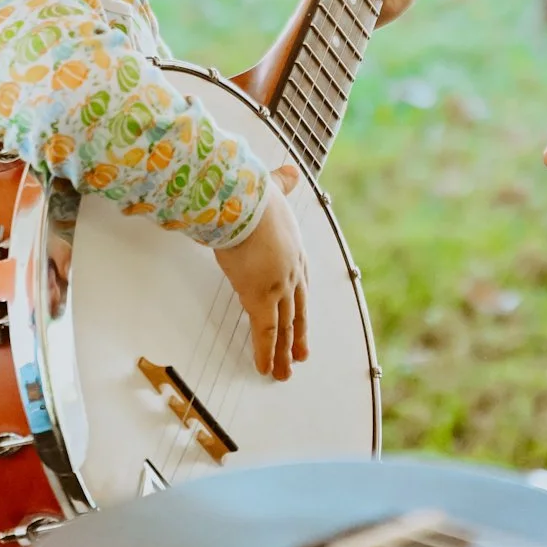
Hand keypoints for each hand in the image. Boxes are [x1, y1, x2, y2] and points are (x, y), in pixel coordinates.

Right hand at [211, 164, 309, 379]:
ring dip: (283, 353)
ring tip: (283, 374)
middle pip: (297, 311)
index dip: (299, 302)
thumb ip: (283, 183)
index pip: (299, 283)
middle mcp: (291, 272)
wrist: (246, 204)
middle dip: (298, 335)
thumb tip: (289, 172)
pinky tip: (266, 370)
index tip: (300, 317)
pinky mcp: (262, 299)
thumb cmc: (254, 194)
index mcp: (294, 250)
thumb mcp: (273, 187)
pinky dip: (266, 353)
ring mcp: (279, 288)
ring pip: (284, 328)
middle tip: (300, 355)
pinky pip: (265, 333)